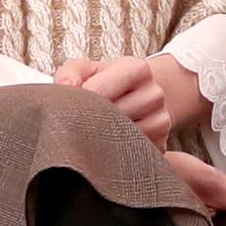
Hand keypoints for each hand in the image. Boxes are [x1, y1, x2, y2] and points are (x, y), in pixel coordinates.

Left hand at [57, 52, 207, 148]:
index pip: (98, 92)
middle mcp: (154, 95)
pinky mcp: (161, 145)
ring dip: (100, 139)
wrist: (137, 97)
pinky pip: (130, 156)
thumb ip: (69, 73)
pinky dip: (113, 153)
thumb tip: (64, 86)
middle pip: (109, 118)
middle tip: (78, 123)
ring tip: (94, 131)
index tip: (71, 106)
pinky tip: (108, 143)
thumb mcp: (86, 69)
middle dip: (88, 122)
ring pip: (119, 140)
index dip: (78, 102)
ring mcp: (161, 122)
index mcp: (138, 69)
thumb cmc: (105, 83)